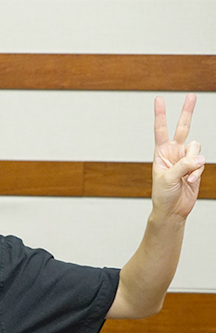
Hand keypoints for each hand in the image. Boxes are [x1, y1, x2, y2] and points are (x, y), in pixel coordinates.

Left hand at [152, 93, 204, 219]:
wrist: (173, 209)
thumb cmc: (163, 195)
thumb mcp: (168, 179)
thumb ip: (182, 166)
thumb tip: (199, 157)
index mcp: (161, 152)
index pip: (160, 130)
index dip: (161, 114)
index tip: (159, 99)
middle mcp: (174, 152)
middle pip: (182, 128)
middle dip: (187, 112)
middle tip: (192, 95)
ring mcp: (186, 159)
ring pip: (197, 148)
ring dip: (194, 162)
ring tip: (186, 176)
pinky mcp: (196, 167)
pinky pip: (202, 162)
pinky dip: (197, 172)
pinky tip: (190, 181)